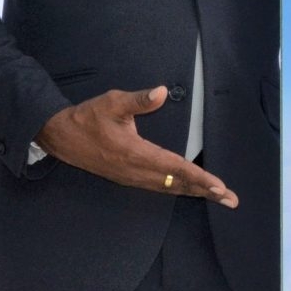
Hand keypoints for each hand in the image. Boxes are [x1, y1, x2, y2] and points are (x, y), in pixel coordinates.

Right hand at [36, 87, 237, 205]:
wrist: (60, 136)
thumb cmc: (88, 117)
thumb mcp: (112, 102)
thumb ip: (138, 100)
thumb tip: (161, 92)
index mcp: (135, 153)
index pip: (174, 168)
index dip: (199, 177)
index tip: (219, 186)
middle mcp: (135, 171)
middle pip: (177, 184)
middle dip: (205, 191)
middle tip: (230, 199)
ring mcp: (131, 177)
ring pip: (168, 188)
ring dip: (194, 192)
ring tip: (217, 196)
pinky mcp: (127, 178)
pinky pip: (158, 187)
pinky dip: (178, 189)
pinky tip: (190, 189)